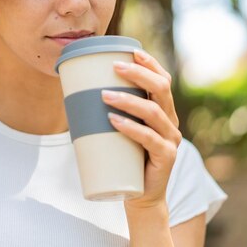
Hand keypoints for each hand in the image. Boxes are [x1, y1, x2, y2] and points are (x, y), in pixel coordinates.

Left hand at [101, 49, 181, 211]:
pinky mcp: (166, 158)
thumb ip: (109, 112)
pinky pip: (150, 139)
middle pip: (161, 89)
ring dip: (128, 100)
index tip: (131, 51)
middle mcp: (171, 122)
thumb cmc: (125, 158)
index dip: (150, 64)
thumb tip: (75, 90)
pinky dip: (131, 128)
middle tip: (114, 68)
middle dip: (138, 74)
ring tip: (104, 95)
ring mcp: (170, 140)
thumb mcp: (119, 130)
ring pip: (154, 112)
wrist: (139, 195)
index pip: (162, 80)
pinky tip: (115, 121)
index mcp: (163, 111)